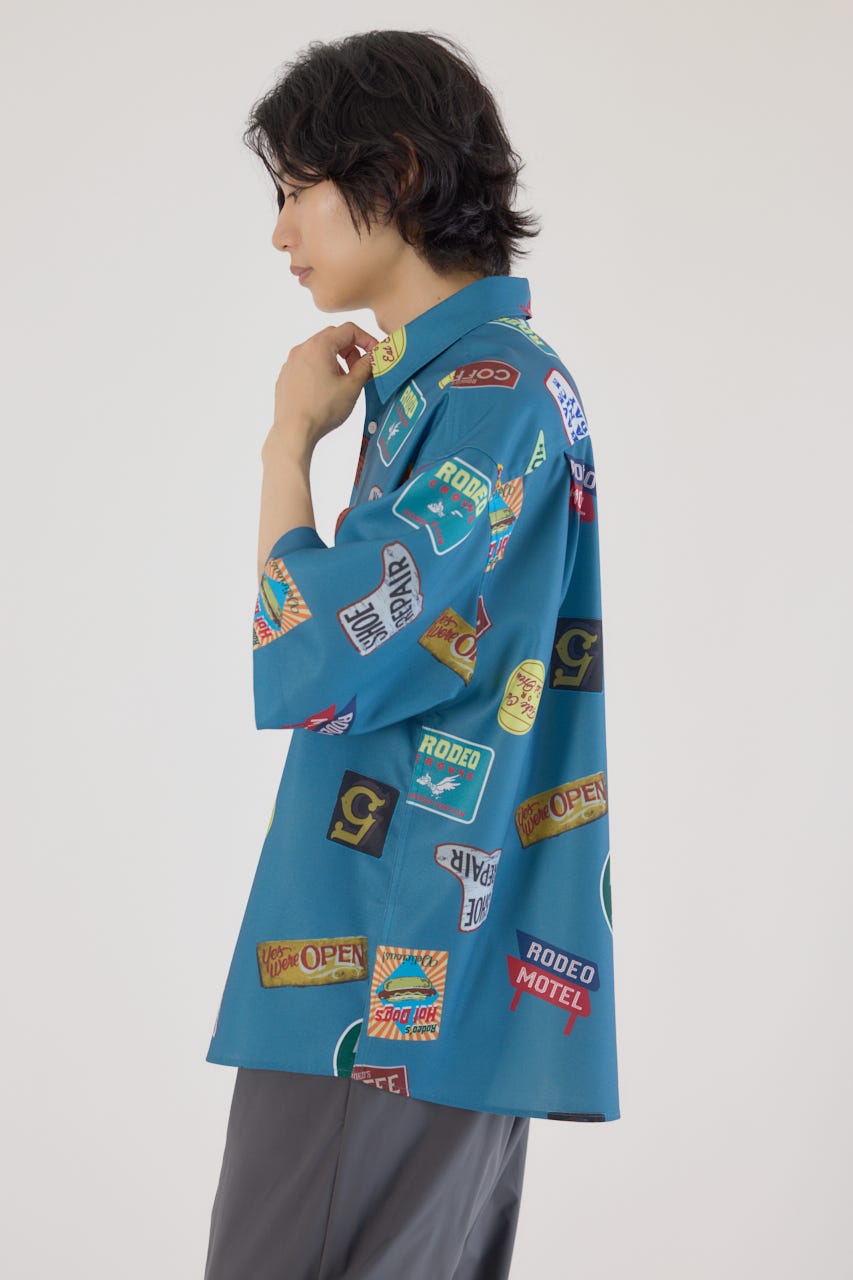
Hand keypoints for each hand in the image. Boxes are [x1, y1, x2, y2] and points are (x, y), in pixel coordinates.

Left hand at [265, 322, 378, 460]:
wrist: (294, 431)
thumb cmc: (323, 409)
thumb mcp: (352, 387)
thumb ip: (366, 366)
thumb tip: (373, 357)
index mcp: (319, 345)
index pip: (349, 330)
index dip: (367, 339)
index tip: (375, 354)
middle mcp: (302, 349)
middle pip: (333, 338)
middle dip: (351, 350)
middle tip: (361, 369)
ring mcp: (291, 363)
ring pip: (319, 352)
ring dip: (336, 360)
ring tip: (343, 382)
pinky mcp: (286, 377)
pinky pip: (307, 365)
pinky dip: (321, 370)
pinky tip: (326, 391)